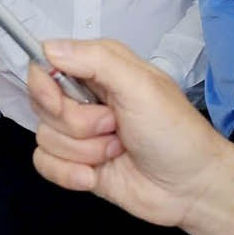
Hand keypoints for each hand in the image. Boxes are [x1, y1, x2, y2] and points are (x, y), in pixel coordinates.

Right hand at [28, 39, 233, 234]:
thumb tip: (47, 47)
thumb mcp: (140, 86)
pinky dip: (69, 174)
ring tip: (118, 151)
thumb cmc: (173, 131)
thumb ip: (95, 60)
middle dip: (77, 123)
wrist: (191, 188)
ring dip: (84, 151)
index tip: (62, 102)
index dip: (46, 85)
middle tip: (114, 126)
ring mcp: (79, 133)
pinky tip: (95, 177)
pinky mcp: (75, 165)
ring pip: (45, 137)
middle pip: (42, 104)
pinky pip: (45, 164)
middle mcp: (84, 97)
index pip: (45, 64)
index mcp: (98, 68)